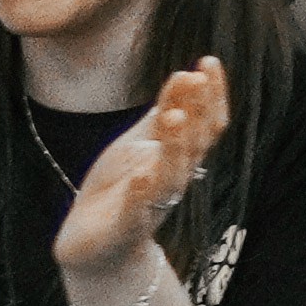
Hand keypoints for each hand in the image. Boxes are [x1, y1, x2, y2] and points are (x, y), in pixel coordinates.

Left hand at [56, 57, 232, 285]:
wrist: (94, 244)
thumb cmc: (121, 189)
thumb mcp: (142, 143)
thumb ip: (165, 113)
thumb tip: (186, 74)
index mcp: (180, 158)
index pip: (207, 125)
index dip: (212, 95)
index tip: (208, 61)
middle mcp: (173, 180)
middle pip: (194, 146)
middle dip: (196, 113)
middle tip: (194, 78)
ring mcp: (151, 205)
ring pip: (170, 176)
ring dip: (173, 147)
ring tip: (171, 117)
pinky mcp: (125, 228)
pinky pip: (136, 210)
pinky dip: (140, 192)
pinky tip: (142, 174)